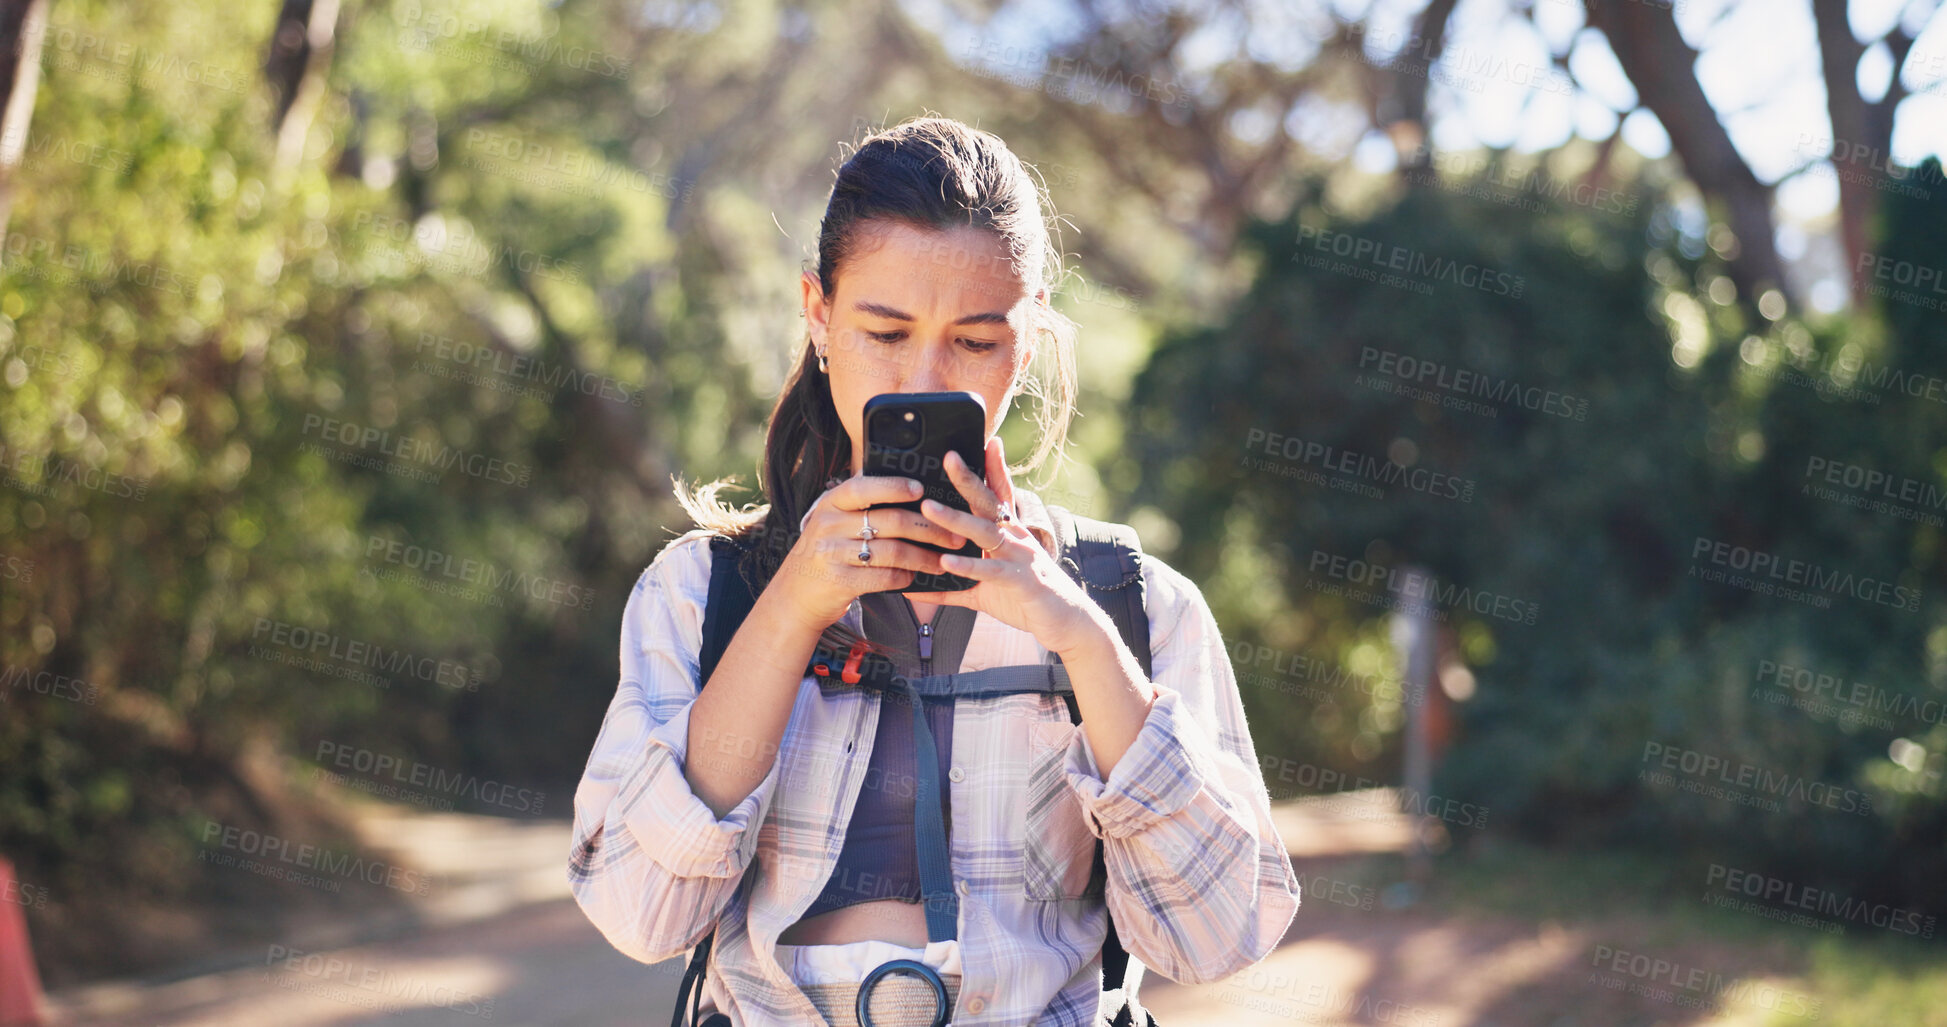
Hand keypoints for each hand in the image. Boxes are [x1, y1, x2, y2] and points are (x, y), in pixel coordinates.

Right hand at [771, 473, 970, 629]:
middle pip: (890, 520)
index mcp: (830, 502)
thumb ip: (861, 505)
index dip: (895, 486)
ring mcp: (832, 553)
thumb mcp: (833, 521)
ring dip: (923, 558)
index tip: (922, 489)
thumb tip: (911, 490)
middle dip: (929, 529)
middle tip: (955, 535)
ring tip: (942, 561)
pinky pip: (883, 577)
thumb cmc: (827, 552)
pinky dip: (905, 577)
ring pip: (892, 551)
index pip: (865, 487)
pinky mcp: (840, 581)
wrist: (795, 595)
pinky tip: (915, 577)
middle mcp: (829, 524)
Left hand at [905, 436, 1109, 656]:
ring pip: (985, 532)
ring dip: (955, 519)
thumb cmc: (1027, 600)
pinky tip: (946, 561)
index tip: (987, 440)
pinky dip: (968, 566)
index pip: (1001, 493)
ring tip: (927, 508)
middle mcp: (1017, 538)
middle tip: (948, 457)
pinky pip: (992, 571)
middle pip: (989, 503)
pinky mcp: (1022, 581)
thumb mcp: (987, 590)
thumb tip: (917, 588)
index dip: (994, 467)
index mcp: (1011, 534)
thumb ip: (953, 585)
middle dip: (968, 479)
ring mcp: (1020, 558)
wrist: (1068, 624)